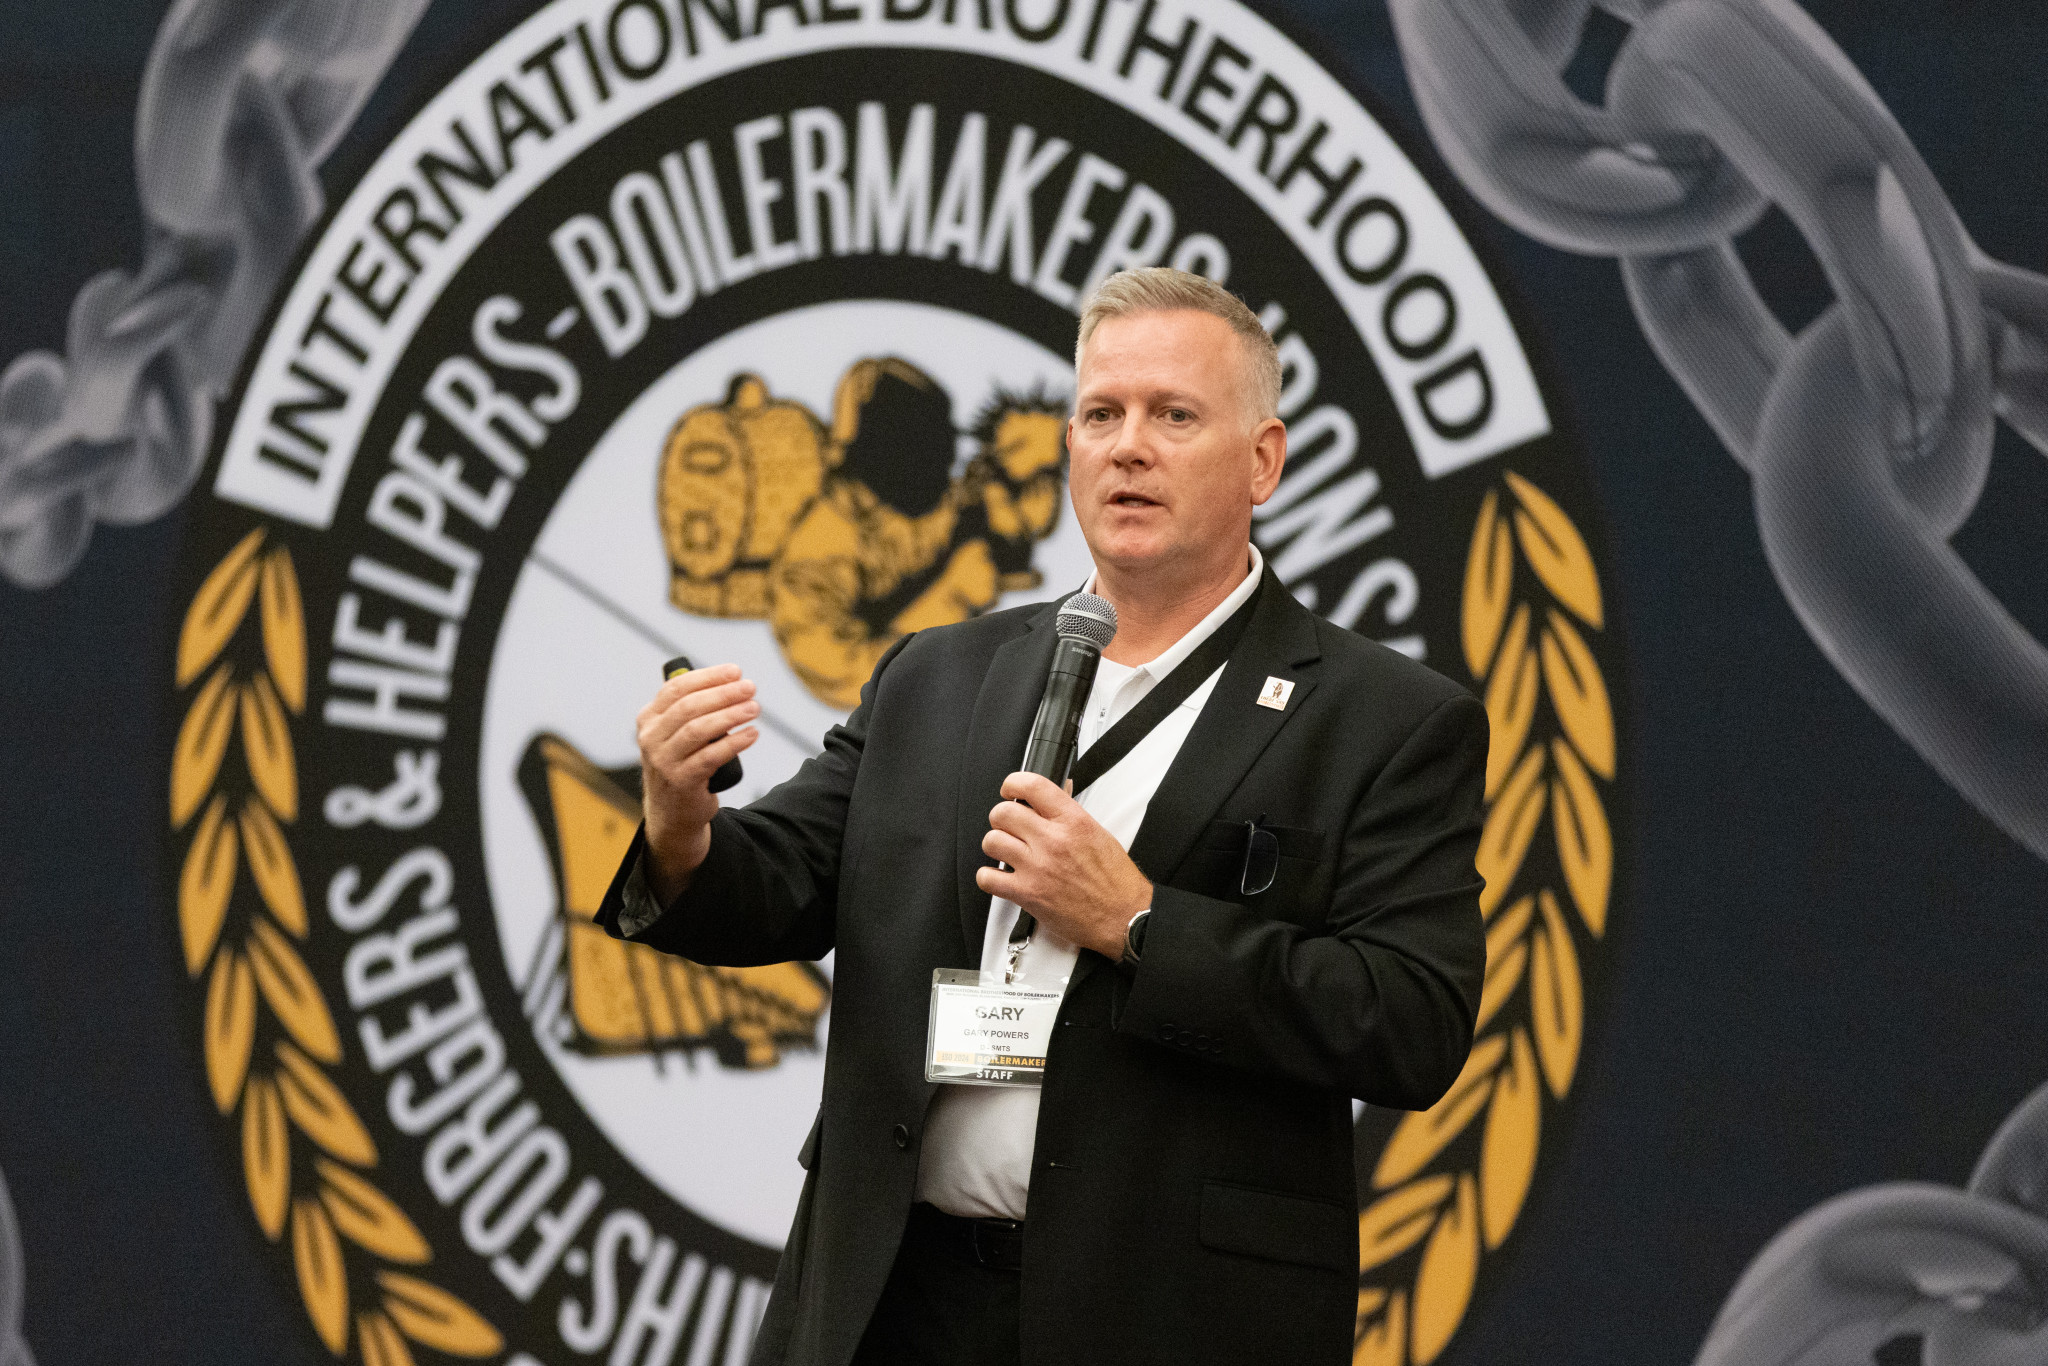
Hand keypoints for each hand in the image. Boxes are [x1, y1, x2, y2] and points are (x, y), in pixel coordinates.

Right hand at [636, 664, 760, 902]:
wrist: (672, 814)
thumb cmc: (682, 765)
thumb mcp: (676, 735)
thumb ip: (692, 709)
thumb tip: (732, 681)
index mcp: (649, 720)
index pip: (676, 689)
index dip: (708, 677)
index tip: (735, 671)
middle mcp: (651, 739)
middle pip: (689, 707)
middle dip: (723, 694)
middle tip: (750, 688)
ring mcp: (663, 762)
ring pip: (699, 730)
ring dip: (730, 715)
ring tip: (754, 708)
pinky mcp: (681, 782)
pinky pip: (710, 757)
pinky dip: (734, 743)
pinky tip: (752, 734)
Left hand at [976, 772, 1151, 960]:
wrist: (1123, 918)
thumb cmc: (1116, 882)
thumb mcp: (1098, 834)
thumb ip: (1071, 814)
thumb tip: (1055, 795)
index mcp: (1074, 822)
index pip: (1032, 785)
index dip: (1013, 783)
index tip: (1009, 790)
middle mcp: (1053, 841)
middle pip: (1003, 812)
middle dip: (1002, 817)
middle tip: (1009, 825)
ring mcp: (1037, 868)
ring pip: (992, 841)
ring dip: (996, 845)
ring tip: (1007, 851)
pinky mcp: (1027, 894)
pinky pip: (987, 878)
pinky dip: (988, 877)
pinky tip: (1001, 876)